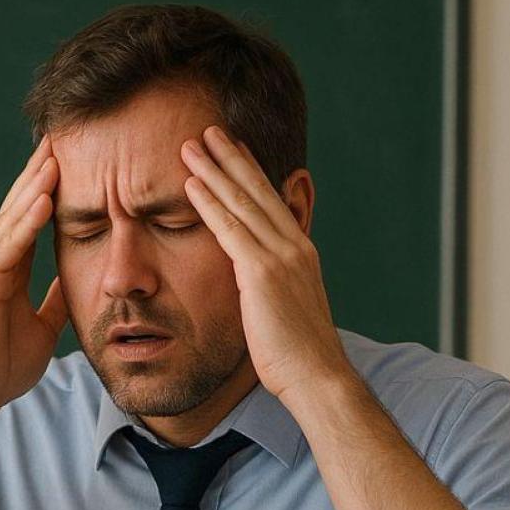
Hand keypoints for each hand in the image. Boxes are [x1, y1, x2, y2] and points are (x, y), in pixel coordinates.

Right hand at [0, 136, 68, 411]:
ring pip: (14, 217)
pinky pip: (10, 246)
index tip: (71, 158)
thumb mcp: (43, 327)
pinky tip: (44, 197)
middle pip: (20, 206)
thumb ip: (53, 301)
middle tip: (60, 135)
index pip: (31, 218)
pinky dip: (27, 220)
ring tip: (55, 152)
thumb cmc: (1, 367)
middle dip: (40, 171)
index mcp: (8, 269)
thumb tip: (74, 283)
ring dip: (36, 184)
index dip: (49, 188)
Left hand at [180, 126, 354, 403]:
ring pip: (242, 202)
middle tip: (209, 131)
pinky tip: (191, 184)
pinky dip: (209, 203)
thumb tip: (251, 287)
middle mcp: (294, 247)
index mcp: (301, 253)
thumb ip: (268, 289)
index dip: (251, 173)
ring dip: (214, 170)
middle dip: (231, 158)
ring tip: (191, 145)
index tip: (233, 151)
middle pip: (258, 191)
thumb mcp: (285, 312)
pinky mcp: (263, 273)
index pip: (272, 203)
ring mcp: (281, 257)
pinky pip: (230, 229)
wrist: (317, 377)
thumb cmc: (298, 357)